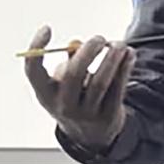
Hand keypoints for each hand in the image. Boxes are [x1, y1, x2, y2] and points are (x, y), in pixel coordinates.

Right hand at [24, 26, 135, 152]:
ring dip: (111, 59)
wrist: (91, 135)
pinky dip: (125, 68)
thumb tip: (76, 43)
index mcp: (45, 95)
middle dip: (87, 52)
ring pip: (100, 82)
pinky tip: (130, 54)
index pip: (33, 71)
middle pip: (73, 75)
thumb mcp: (63, 85)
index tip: (47, 28)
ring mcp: (86, 113)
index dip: (36, 47)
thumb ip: (68, 63)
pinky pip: (118, 88)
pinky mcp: (108, 115)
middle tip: (99, 39)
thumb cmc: (75, 98)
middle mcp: (63, 106)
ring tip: (119, 44)